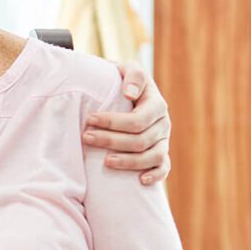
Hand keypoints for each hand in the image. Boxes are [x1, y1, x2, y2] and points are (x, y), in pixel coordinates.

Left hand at [83, 62, 170, 184]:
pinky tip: (140, 180)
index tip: (89, 119)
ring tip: (105, 161)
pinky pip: (164, 168)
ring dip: (129, 161)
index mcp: (156, 104)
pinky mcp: (161, 154)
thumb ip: (132, 75)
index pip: (138, 119)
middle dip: (111, 140)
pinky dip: (155, 176)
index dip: (113, 122)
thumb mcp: (127, 68)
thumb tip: (130, 94)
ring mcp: (163, 140)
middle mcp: (163, 124)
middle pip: (140, 140)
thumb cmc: (122, 80)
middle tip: (86, 138)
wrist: (124, 92)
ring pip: (152, 157)